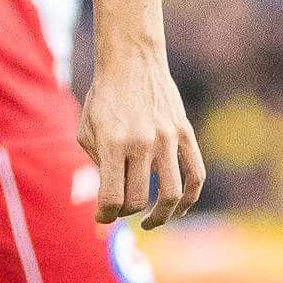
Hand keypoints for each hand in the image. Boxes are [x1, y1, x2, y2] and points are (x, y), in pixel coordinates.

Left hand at [79, 43, 207, 227]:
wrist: (131, 61)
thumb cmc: (104, 98)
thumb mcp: (86, 131)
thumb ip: (97, 166)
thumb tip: (110, 200)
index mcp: (112, 143)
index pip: (111, 197)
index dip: (105, 216)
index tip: (102, 218)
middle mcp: (141, 143)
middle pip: (137, 200)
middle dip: (126, 213)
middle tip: (121, 211)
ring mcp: (166, 139)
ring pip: (170, 194)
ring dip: (160, 215)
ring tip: (150, 220)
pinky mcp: (184, 133)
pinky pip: (195, 174)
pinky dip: (189, 198)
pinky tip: (179, 209)